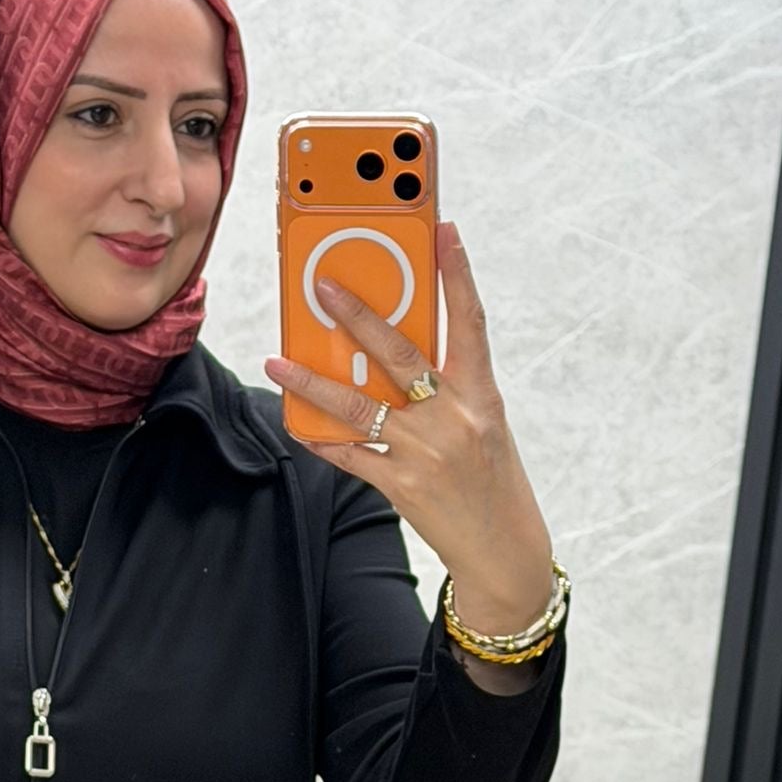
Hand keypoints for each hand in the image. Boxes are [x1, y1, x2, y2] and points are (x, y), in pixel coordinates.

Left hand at [263, 221, 555, 633]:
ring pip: (359, 406)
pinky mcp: (402, 485)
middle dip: (358, 316)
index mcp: (482, 395)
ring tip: (278, 362)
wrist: (504, 551)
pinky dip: (319, 439)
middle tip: (322, 287)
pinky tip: (296, 424)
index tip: (443, 230)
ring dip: (312, 382)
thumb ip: (446, 390)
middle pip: (400, 353)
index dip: (458, 273)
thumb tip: (391, 356)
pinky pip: (350, 455)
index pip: (470, 322)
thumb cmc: (492, 481)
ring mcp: (426, 452)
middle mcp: (455, 418)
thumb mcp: (483, 425)